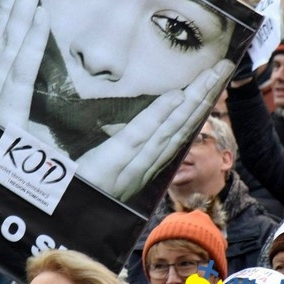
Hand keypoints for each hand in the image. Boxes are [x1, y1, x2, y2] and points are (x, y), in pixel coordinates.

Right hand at [0, 0, 48, 124]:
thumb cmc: (11, 181)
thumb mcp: (15, 134)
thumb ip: (14, 96)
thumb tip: (30, 60)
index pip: (0, 35)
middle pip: (2, 29)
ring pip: (5, 40)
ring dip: (20, 0)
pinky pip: (15, 73)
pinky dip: (25, 41)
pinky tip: (40, 11)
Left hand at [76, 59, 234, 200]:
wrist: (58, 218)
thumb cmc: (76, 189)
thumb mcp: (101, 168)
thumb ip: (120, 148)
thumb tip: (134, 120)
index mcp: (143, 167)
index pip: (177, 132)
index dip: (198, 107)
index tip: (214, 81)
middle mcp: (144, 167)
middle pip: (181, 127)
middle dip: (206, 96)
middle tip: (224, 66)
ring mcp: (130, 167)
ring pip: (170, 130)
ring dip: (194, 100)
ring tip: (213, 74)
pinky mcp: (108, 164)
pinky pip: (138, 136)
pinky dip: (159, 116)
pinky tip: (176, 96)